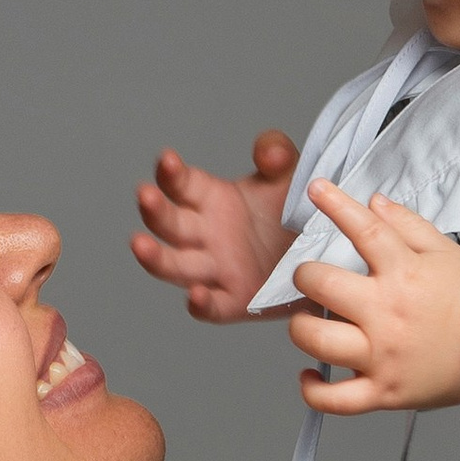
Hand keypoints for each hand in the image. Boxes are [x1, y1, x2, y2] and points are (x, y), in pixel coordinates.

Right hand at [132, 129, 300, 321]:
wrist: (319, 256)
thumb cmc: (292, 213)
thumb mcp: (288, 174)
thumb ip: (277, 152)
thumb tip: (269, 153)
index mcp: (210, 200)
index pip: (181, 186)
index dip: (171, 174)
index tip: (166, 160)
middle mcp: (204, 235)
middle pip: (169, 224)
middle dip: (155, 210)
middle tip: (145, 195)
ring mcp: (215, 269)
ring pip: (175, 266)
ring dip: (156, 258)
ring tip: (140, 245)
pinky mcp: (234, 301)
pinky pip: (212, 308)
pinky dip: (202, 304)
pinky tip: (196, 296)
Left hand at [285, 180, 459, 413]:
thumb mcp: (446, 252)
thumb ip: (406, 225)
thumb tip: (374, 202)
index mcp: (404, 273)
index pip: (361, 229)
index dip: (334, 205)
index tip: (317, 190)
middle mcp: (386, 314)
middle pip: (321, 286)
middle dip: (305, 276)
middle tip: (309, 278)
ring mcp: (382, 356)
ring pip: (317, 341)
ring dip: (301, 328)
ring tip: (308, 322)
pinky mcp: (384, 392)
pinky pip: (335, 400)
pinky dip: (313, 391)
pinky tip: (309, 376)